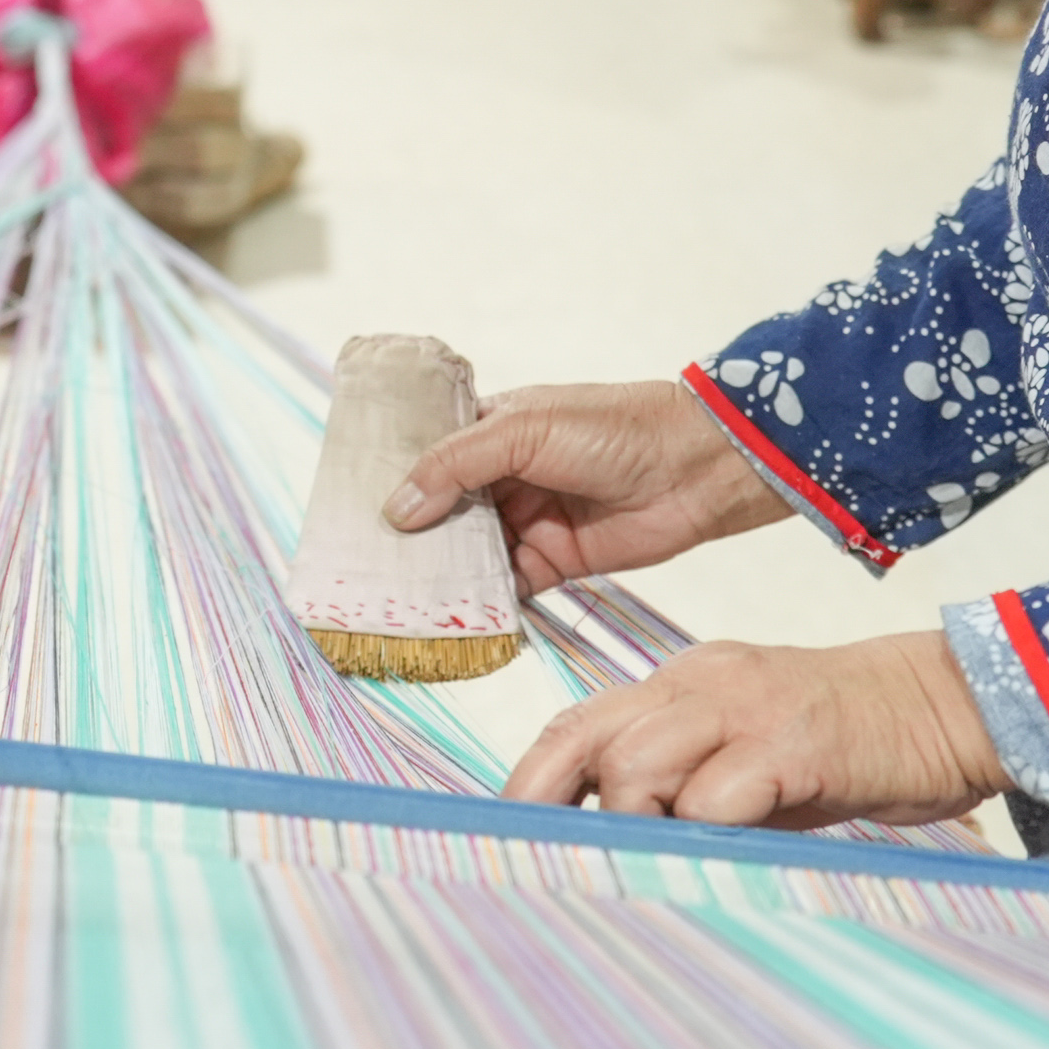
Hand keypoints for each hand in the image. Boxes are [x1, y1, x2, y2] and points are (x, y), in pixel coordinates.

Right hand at [388, 379, 787, 592]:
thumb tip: (398, 507)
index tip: (350, 509)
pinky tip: (453, 620)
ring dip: (443, 576)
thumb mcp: (525, 430)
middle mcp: (505, 477)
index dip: (394, 482)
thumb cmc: (616, 428)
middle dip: (410, 539)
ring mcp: (530, 521)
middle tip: (365, 568)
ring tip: (398, 600)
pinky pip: (508, 589)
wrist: (698, 469)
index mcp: (494, 431)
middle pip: (443, 513)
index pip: (429, 457)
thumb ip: (457, 465)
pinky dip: (484, 605)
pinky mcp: (556, 563)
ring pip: (471, 555)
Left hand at [502, 633, 1006, 828]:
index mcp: (681, 686)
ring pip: (637, 762)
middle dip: (554, 808)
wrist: (947, 704)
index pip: (577, 726)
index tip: (503, 840)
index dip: (529, 783)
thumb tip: (614, 850)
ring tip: (664, 858)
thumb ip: (685, 788)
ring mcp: (745, 708)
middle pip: (589, 739)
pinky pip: (718, 792)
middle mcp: (700, 684)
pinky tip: (716, 857)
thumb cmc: (843, 743)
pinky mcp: (794, 742)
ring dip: (633, 823)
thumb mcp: (747, 758)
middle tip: (556, 866)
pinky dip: (701, 831)